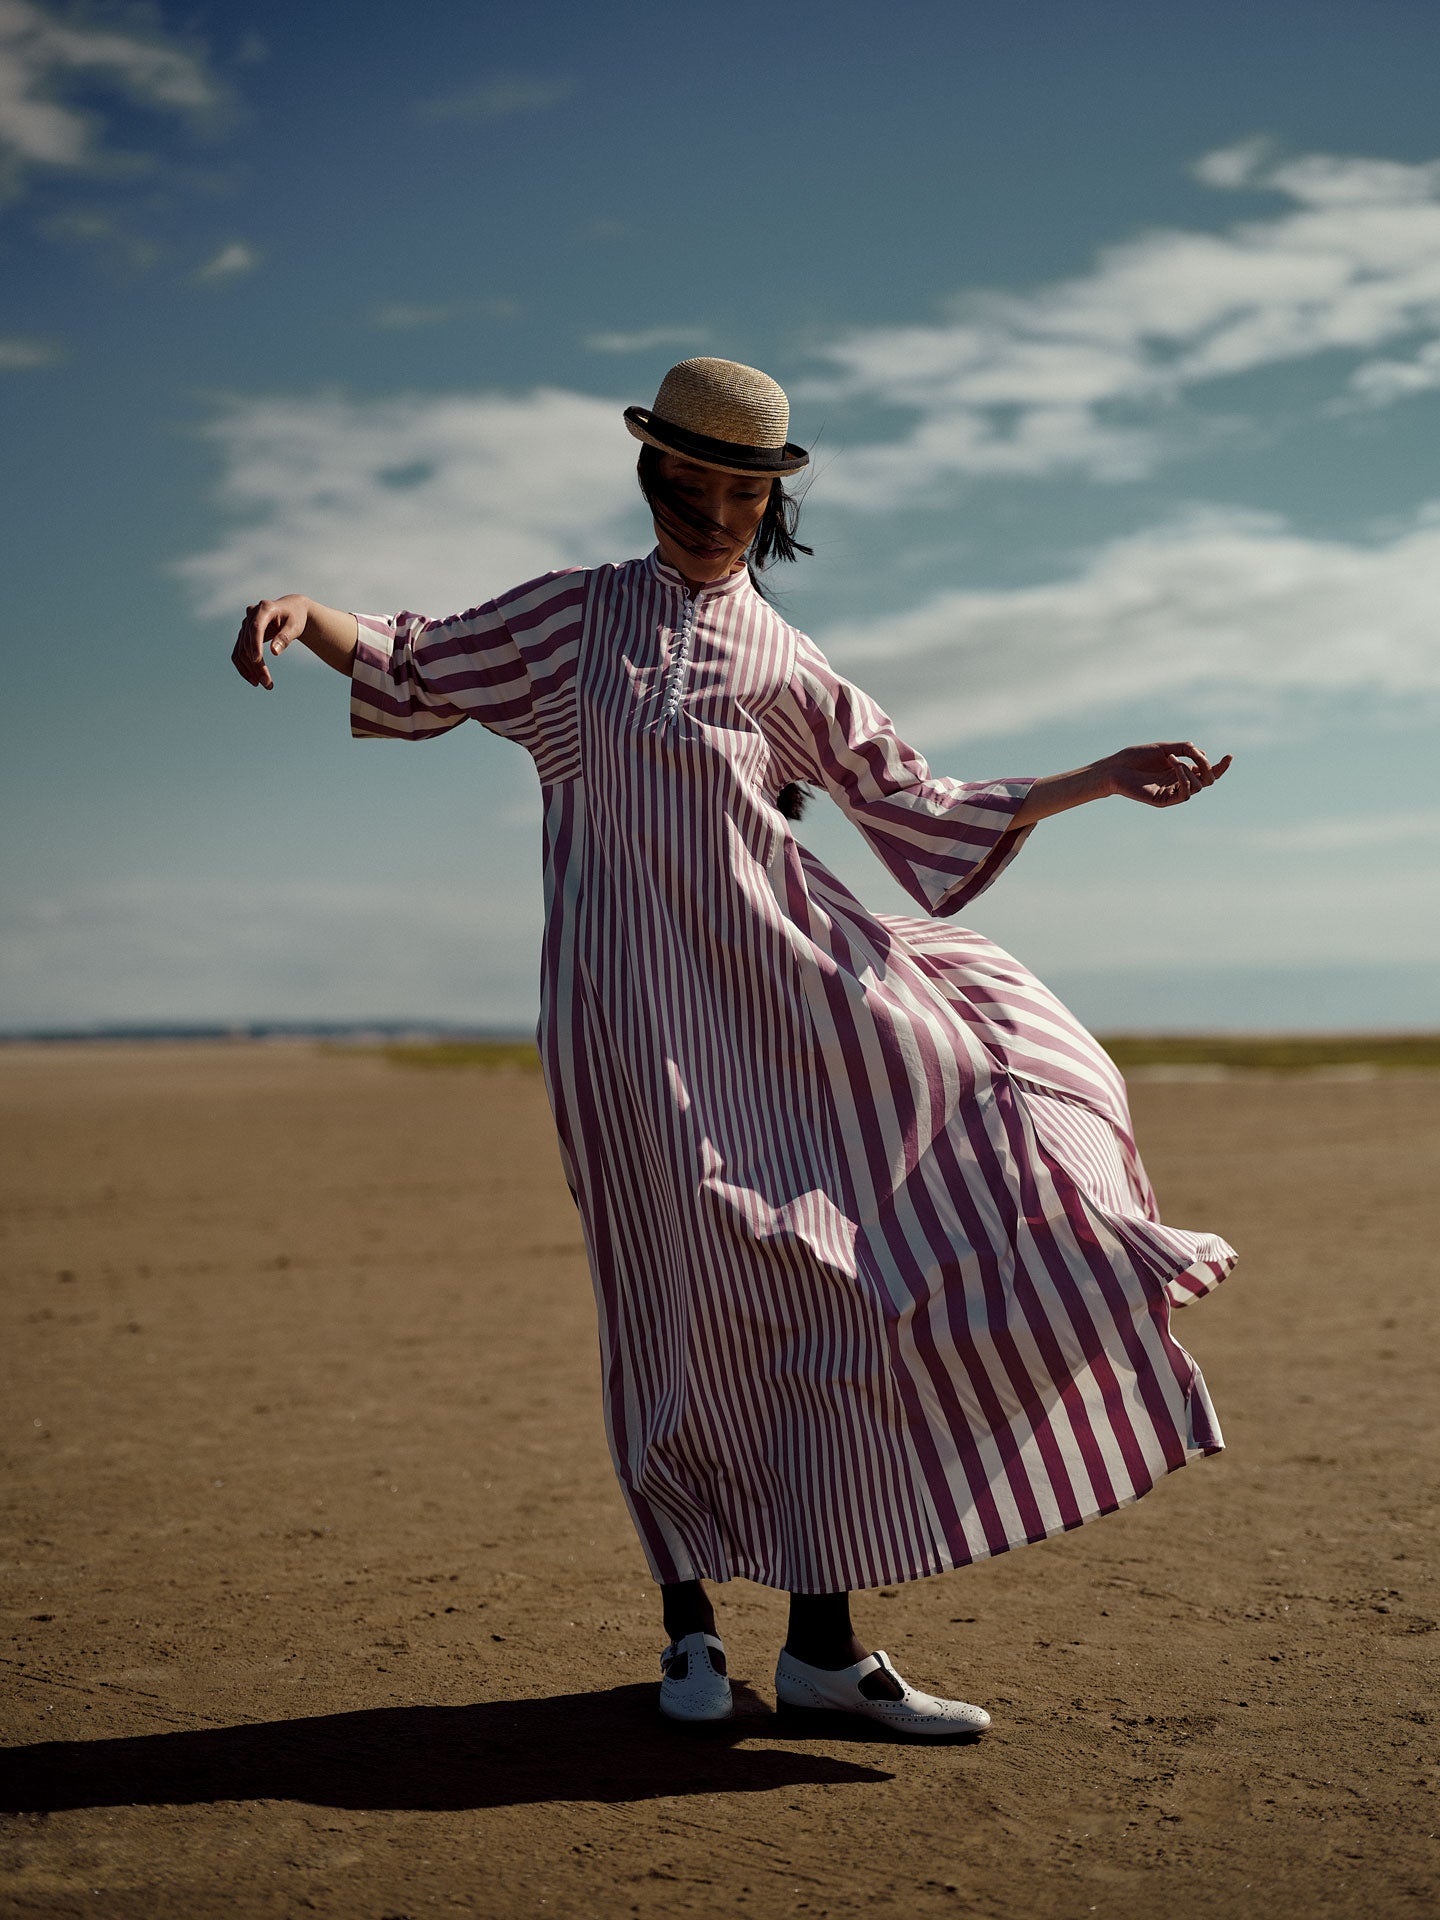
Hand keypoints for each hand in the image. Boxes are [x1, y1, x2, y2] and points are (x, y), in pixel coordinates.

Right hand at [232, 595, 309, 689]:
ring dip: (249, 669)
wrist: (290, 610)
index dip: (255, 644)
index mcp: (264, 609)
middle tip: (268, 684)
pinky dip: (244, 667)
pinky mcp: (243, 635)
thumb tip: (274, 652)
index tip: (258, 660)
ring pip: (241, 650)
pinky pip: (239, 653)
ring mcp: (245, 625)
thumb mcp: (295, 626)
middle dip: (257, 665)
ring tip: (264, 685)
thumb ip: (285, 637)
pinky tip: (254, 680)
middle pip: (248, 643)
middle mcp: (251, 615)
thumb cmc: (295, 617)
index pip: (256, 628)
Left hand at [1103, 741, 1231, 807]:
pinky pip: (1185, 794)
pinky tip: (1174, 766)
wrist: (1117, 767)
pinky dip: (1185, 778)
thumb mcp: (1165, 748)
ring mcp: (1173, 792)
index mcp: (1181, 770)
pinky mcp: (1164, 800)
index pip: (1206, 771)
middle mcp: (1179, 782)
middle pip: (1208, 781)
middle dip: (1212, 769)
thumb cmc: (1137, 757)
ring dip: (1190, 769)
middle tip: (1201, 757)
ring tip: (1173, 759)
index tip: (1230, 756)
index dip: (1220, 766)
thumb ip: (1185, 749)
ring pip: (1198, 787)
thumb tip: (1204, 753)